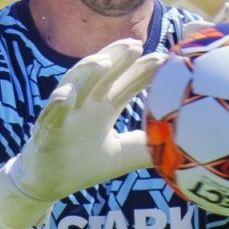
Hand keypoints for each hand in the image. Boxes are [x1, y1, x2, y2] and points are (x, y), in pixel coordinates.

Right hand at [0, 39, 165, 228]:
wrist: (46, 184)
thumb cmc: (81, 166)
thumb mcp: (121, 156)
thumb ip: (146, 148)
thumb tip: (182, 148)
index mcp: (101, 108)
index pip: (124, 84)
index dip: (141, 71)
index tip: (163, 58)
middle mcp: (83, 105)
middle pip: (101, 75)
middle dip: (116, 58)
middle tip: (136, 43)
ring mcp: (64, 115)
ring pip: (74, 86)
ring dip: (87, 72)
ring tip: (104, 60)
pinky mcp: (47, 132)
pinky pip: (51, 115)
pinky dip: (58, 104)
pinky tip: (67, 96)